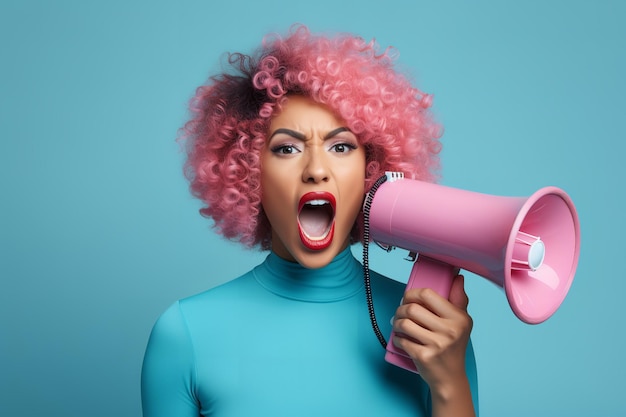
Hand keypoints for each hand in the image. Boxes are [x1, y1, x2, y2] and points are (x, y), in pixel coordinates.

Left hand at [391, 275, 473, 413]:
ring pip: (404, 323)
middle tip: (399, 313)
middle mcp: (450, 330)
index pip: (427, 294)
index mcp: (458, 318)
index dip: (412, 293)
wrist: (450, 378)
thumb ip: (459, 299)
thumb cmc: (454, 347)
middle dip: (400, 309)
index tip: (408, 298)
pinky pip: (401, 340)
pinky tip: (400, 338)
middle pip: (412, 309)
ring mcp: (437, 344)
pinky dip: (397, 338)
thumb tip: (458, 277)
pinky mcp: (424, 356)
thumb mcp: (462, 323)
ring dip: (396, 323)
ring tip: (398, 324)